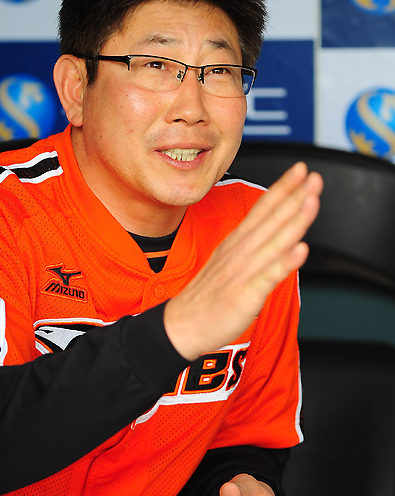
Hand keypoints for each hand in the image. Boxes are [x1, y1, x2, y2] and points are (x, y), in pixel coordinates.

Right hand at [164, 162, 322, 360]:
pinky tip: (301, 250)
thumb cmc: (206, 297)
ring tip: (312, 202)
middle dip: (294, 197)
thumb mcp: (227, 263)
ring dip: (294, 221)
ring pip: (273, 243)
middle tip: (314, 177)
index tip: (300, 170)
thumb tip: (273, 236)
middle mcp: (240, 252)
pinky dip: (285, 263)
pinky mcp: (244, 295)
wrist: (181, 325)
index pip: (262, 210)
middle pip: (270, 220)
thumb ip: (251, 248)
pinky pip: (267, 276)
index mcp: (236, 243)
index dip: (282, 188)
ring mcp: (242, 272)